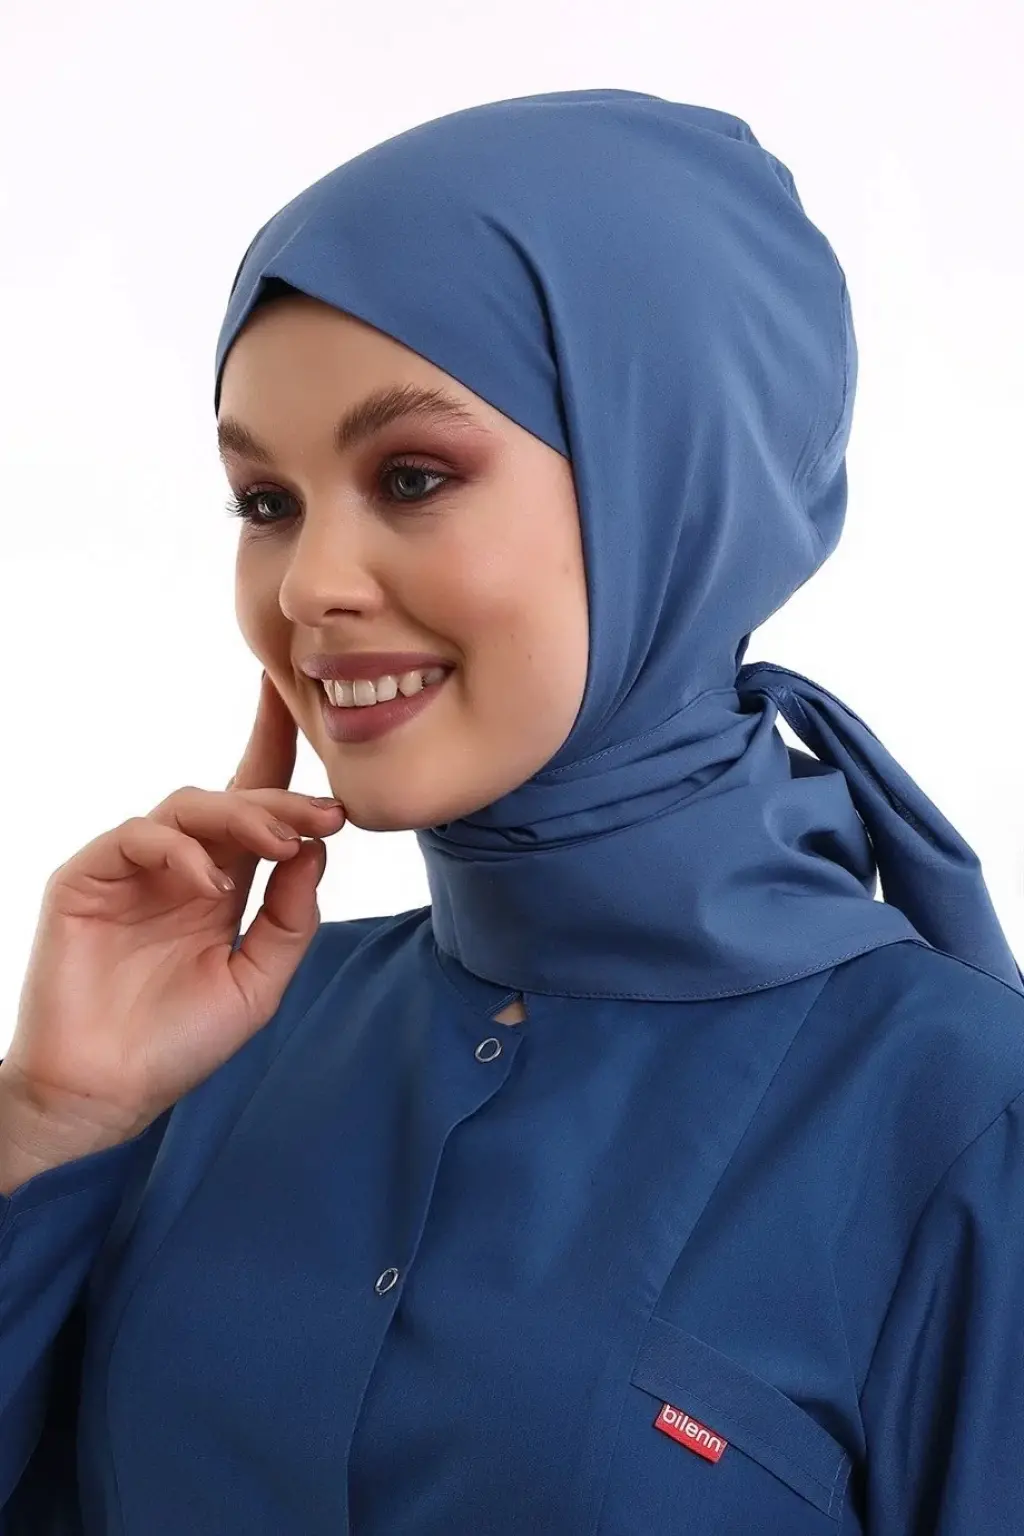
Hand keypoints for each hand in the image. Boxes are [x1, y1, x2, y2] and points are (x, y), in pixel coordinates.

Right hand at [3, 672, 345, 1141]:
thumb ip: (290, 918)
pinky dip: (179, 851)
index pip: (255, 807)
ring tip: (281, 842)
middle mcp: (179, 866)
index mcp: (222, 883)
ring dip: (242, 815)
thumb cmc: (178, 1043)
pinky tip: (211, 883)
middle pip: (233, 798)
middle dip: (284, 798)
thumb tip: (315, 849)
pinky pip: (137, 836)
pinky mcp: (87, 877)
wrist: (106, 1095)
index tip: (318, 715)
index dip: (279, 754)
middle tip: (326, 814)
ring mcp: (131, 868)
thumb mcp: (257, 983)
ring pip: (189, 805)